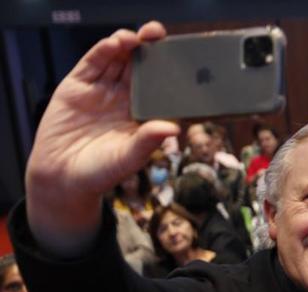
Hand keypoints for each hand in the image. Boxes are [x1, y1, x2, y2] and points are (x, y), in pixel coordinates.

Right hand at [26, 22, 179, 234]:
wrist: (63, 177)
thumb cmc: (101, 172)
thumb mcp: (127, 158)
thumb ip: (147, 142)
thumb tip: (174, 128)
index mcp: (143, 113)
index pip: (160, 86)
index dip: (170, 70)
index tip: (182, 58)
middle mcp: (124, 98)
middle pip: (140, 66)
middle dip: (150, 48)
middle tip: (159, 34)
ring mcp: (101, 89)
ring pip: (117, 60)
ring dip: (127, 45)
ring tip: (136, 38)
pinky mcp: (77, 86)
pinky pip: (92, 63)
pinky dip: (103, 51)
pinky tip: (114, 44)